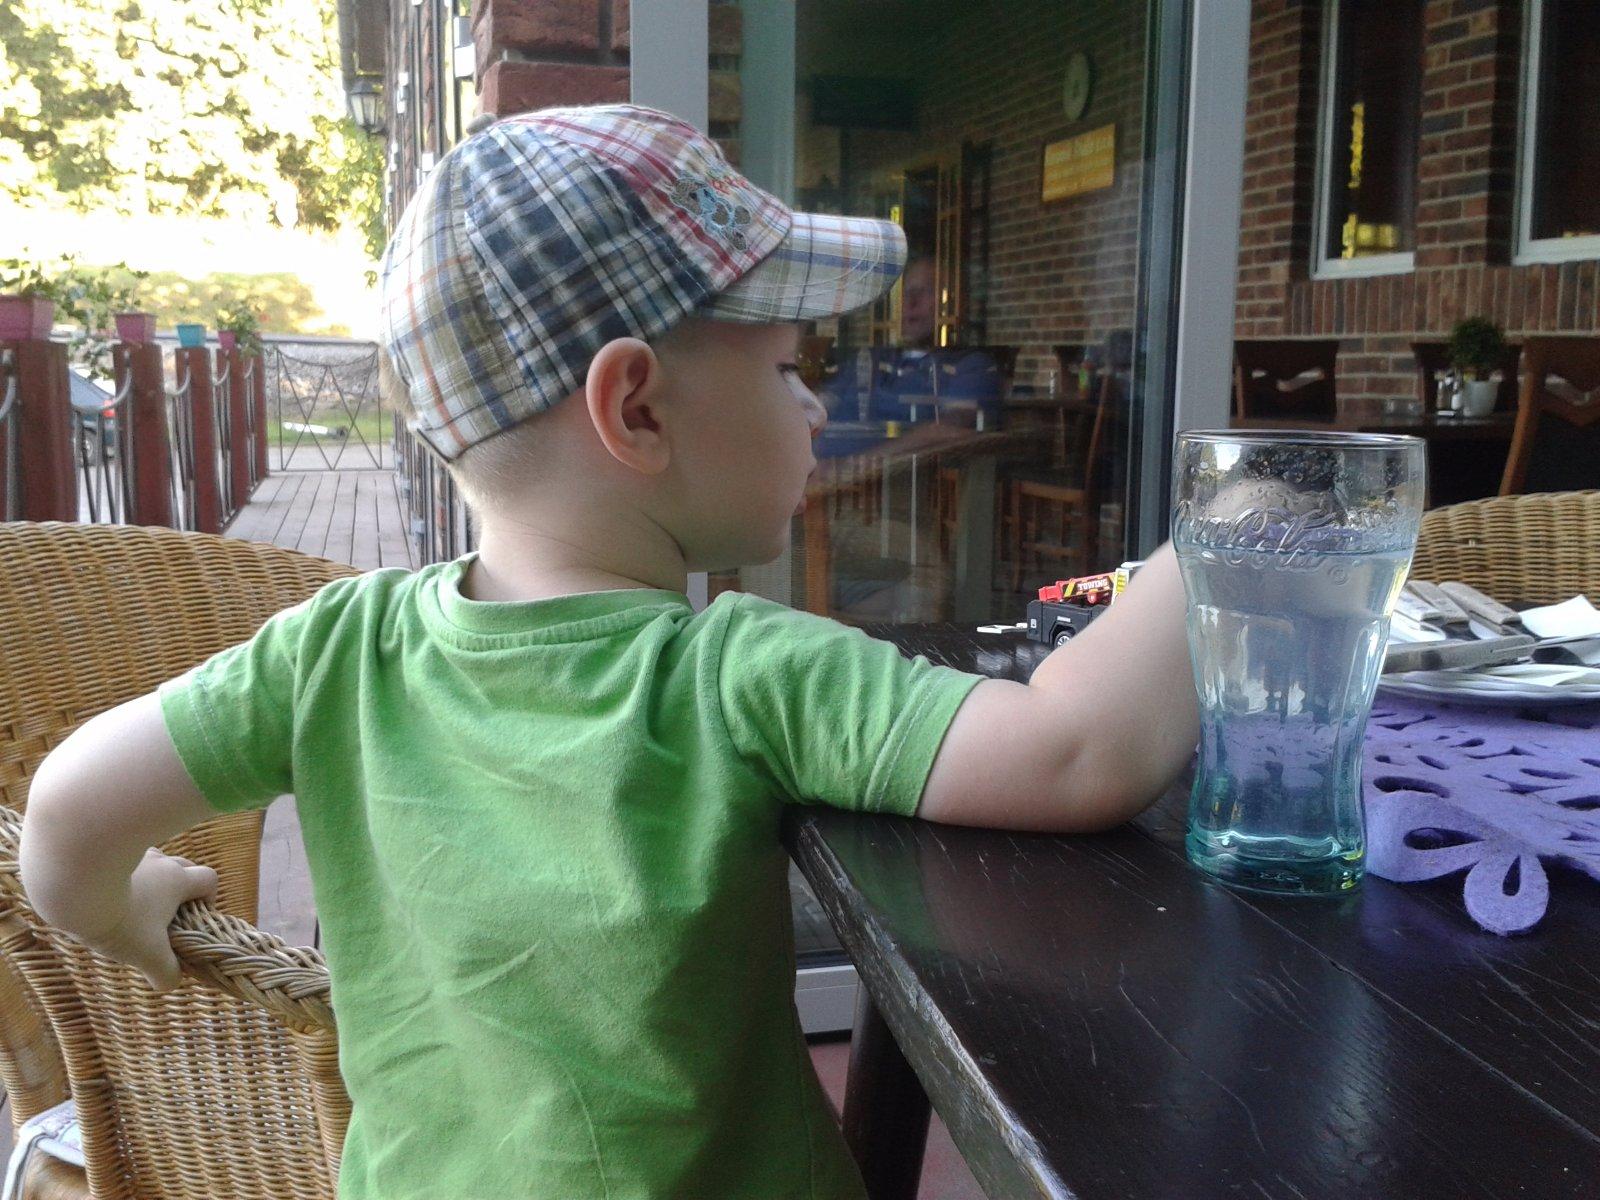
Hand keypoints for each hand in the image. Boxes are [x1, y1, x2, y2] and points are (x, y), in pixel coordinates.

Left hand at [75, 849, 218, 991]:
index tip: (195, 917)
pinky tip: (102, 896)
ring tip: (131, 903)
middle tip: (163, 912)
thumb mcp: (147, 953)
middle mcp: (158, 862)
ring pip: (150, 861)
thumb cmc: (120, 919)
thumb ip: (165, 972)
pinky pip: (119, 862)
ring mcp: (130, 855)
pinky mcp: (103, 853)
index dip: (208, 898)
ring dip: (149, 879)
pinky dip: (118, 876)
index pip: (209, 879)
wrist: (72, 887)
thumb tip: (172, 983)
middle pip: (182, 865)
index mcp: (176, 881)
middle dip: (180, 886)